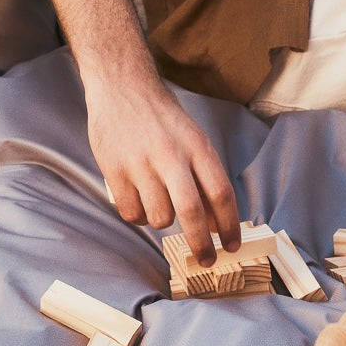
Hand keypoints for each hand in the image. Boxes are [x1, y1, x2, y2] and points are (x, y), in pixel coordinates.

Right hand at [84, 65, 240, 262]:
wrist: (121, 86)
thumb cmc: (162, 117)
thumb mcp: (193, 138)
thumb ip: (205, 177)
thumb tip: (218, 222)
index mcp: (196, 145)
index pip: (220, 192)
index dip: (229, 225)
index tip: (231, 246)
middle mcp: (170, 155)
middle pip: (191, 212)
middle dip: (202, 244)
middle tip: (206, 259)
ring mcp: (140, 163)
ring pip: (159, 217)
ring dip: (163, 220)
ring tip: (159, 201)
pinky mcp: (114, 170)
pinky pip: (131, 213)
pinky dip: (137, 214)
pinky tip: (138, 198)